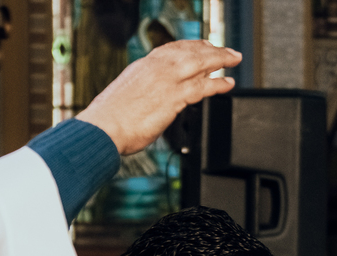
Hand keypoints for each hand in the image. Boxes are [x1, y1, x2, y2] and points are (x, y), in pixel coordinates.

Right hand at [76, 40, 242, 154]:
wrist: (102, 128)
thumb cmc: (107, 120)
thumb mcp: (123, 97)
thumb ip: (140, 94)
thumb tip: (146, 103)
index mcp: (142, 67)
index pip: (171, 50)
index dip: (190, 47)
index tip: (201, 46)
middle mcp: (156, 68)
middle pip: (190, 51)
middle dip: (211, 49)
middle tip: (226, 51)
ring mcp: (166, 81)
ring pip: (201, 63)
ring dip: (220, 59)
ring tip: (234, 59)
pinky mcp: (174, 97)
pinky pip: (203, 87)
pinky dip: (218, 83)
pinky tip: (228, 83)